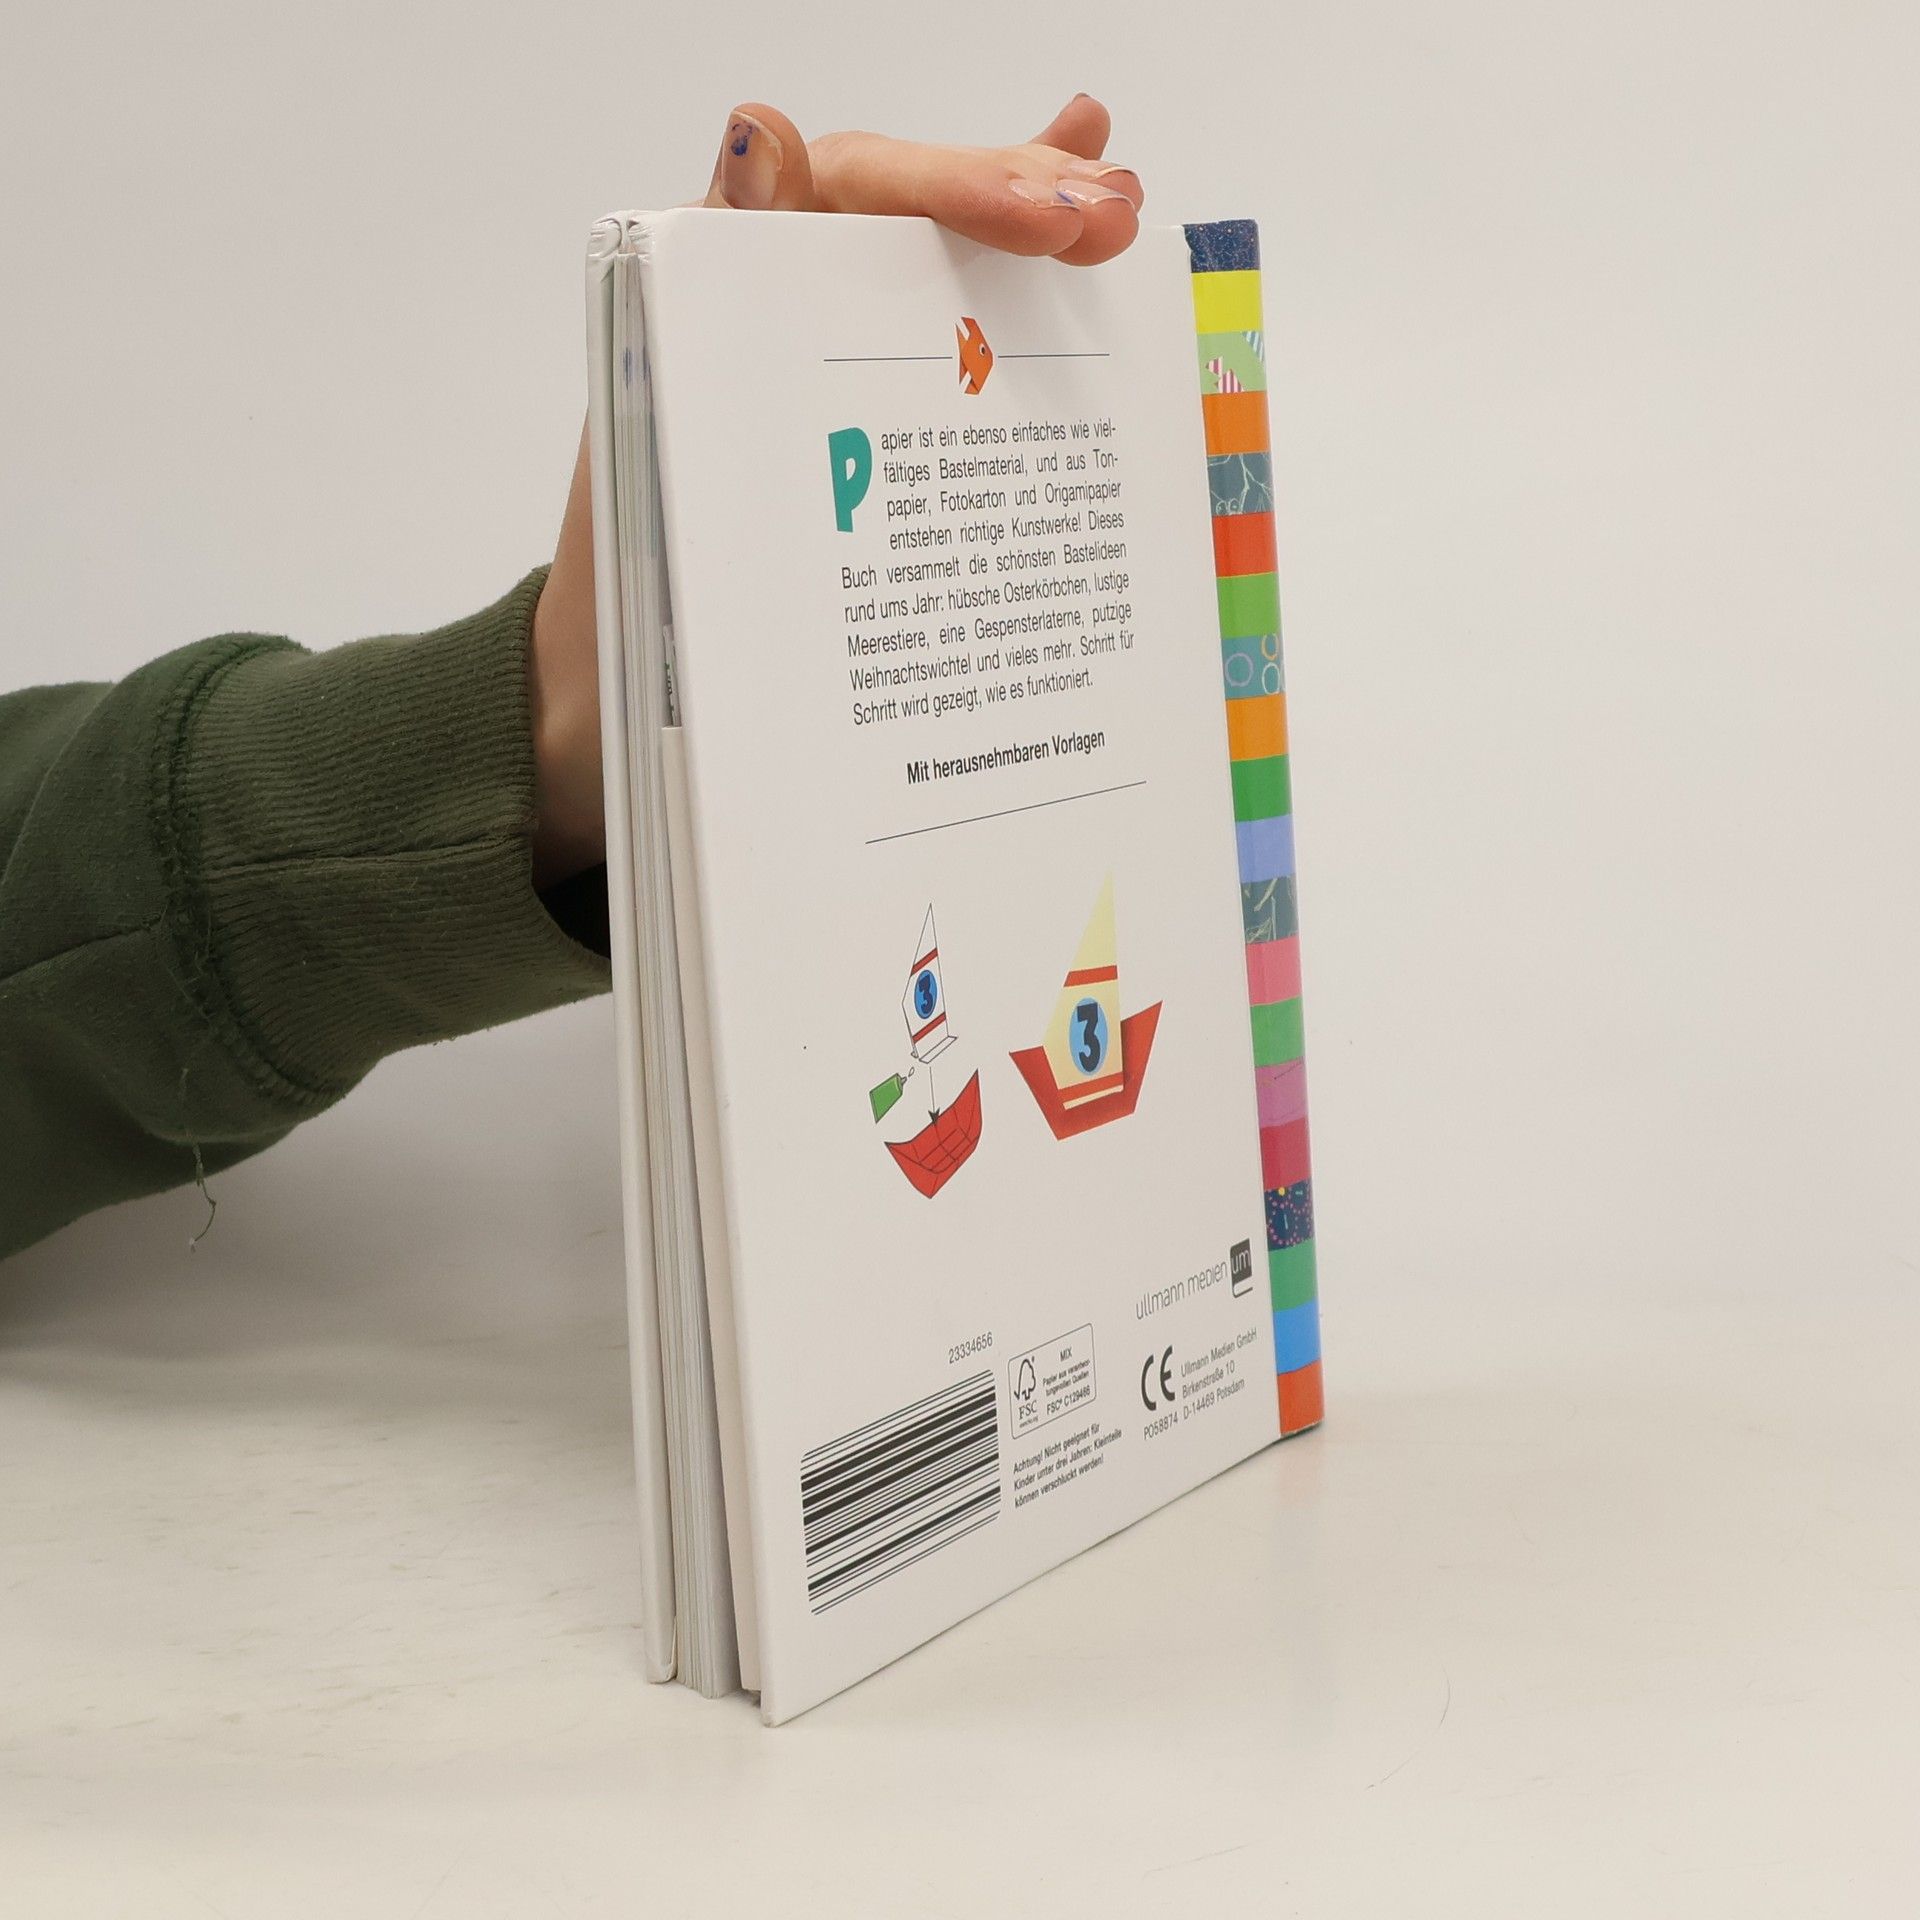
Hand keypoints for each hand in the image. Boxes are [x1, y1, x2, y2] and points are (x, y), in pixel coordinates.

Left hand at [528, 96, 1145, 886]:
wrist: (623, 705)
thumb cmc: (625, 584)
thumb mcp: (653, 430)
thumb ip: (703, 280)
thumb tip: (758, 133)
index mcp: (724, 287)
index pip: (852, 187)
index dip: (956, 187)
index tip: (1045, 221)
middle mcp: (782, 311)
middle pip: (916, 218)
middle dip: (1023, 202)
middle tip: (1115, 222)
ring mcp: (832, 378)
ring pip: (943, 278)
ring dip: (1038, 236)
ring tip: (1123, 217)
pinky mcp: (868, 449)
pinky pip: (947, 363)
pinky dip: (1017, 307)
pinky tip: (1085, 256)